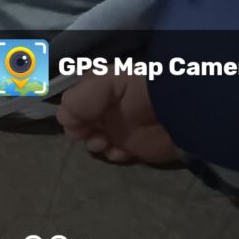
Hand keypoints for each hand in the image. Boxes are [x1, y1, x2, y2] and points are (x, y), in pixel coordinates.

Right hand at [57, 71, 182, 167]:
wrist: (174, 114)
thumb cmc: (136, 92)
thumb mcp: (104, 84)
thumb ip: (78, 99)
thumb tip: (63, 120)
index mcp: (98, 87)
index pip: (74, 99)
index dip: (70, 111)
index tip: (73, 121)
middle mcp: (105, 107)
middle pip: (81, 122)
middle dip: (80, 130)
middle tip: (87, 134)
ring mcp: (119, 127)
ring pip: (94, 139)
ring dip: (94, 143)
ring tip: (102, 143)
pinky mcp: (132, 147)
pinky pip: (113, 153)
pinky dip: (112, 154)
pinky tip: (119, 151)